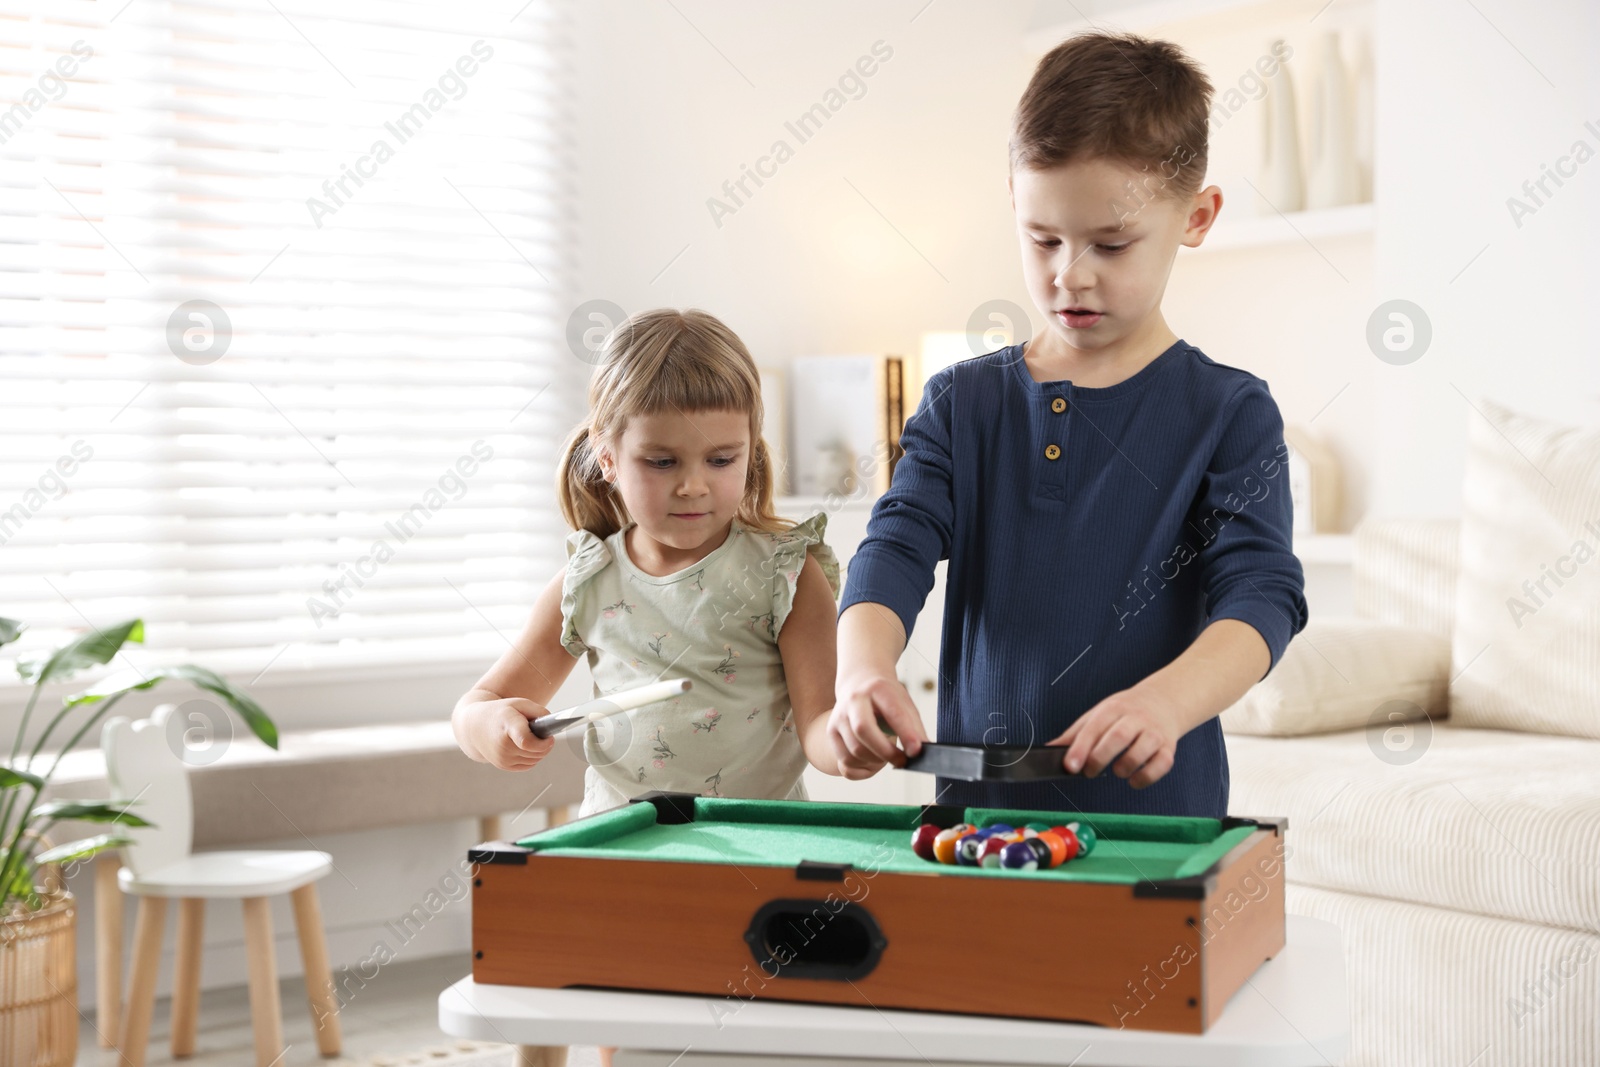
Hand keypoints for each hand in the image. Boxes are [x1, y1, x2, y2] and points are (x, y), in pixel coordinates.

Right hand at [456, 696, 555, 770]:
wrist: (474, 726)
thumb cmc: (500, 712)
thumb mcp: (520, 704)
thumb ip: (539, 712)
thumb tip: (553, 726)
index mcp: (507, 725)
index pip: (526, 741)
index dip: (542, 743)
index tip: (550, 738)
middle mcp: (503, 745)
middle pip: (536, 752)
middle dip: (546, 745)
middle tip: (545, 735)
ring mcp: (502, 758)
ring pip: (535, 760)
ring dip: (540, 751)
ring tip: (534, 738)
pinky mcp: (503, 766)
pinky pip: (528, 765)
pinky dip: (532, 757)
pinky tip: (527, 746)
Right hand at [827, 670, 927, 778]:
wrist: (858, 682)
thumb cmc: (885, 697)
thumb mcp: (903, 703)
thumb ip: (914, 727)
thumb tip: (923, 753)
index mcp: (877, 689)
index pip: (892, 713)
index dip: (906, 734)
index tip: (916, 751)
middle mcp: (853, 701)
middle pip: (863, 731)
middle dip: (885, 752)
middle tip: (902, 760)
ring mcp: (838, 717)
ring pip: (853, 752)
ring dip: (874, 763)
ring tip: (886, 757)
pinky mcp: (831, 733)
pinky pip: (844, 764)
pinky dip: (861, 771)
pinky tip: (872, 764)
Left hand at [1047, 684, 1186, 788]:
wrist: (1163, 702)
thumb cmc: (1125, 712)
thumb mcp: (1098, 715)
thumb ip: (1075, 734)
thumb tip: (1048, 750)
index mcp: (1114, 708)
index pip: (1095, 727)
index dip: (1081, 748)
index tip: (1070, 766)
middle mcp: (1136, 718)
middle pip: (1118, 737)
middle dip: (1099, 758)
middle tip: (1089, 771)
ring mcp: (1154, 733)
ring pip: (1140, 752)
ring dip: (1123, 768)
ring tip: (1116, 770)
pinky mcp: (1168, 749)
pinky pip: (1160, 766)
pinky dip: (1145, 777)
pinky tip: (1134, 779)